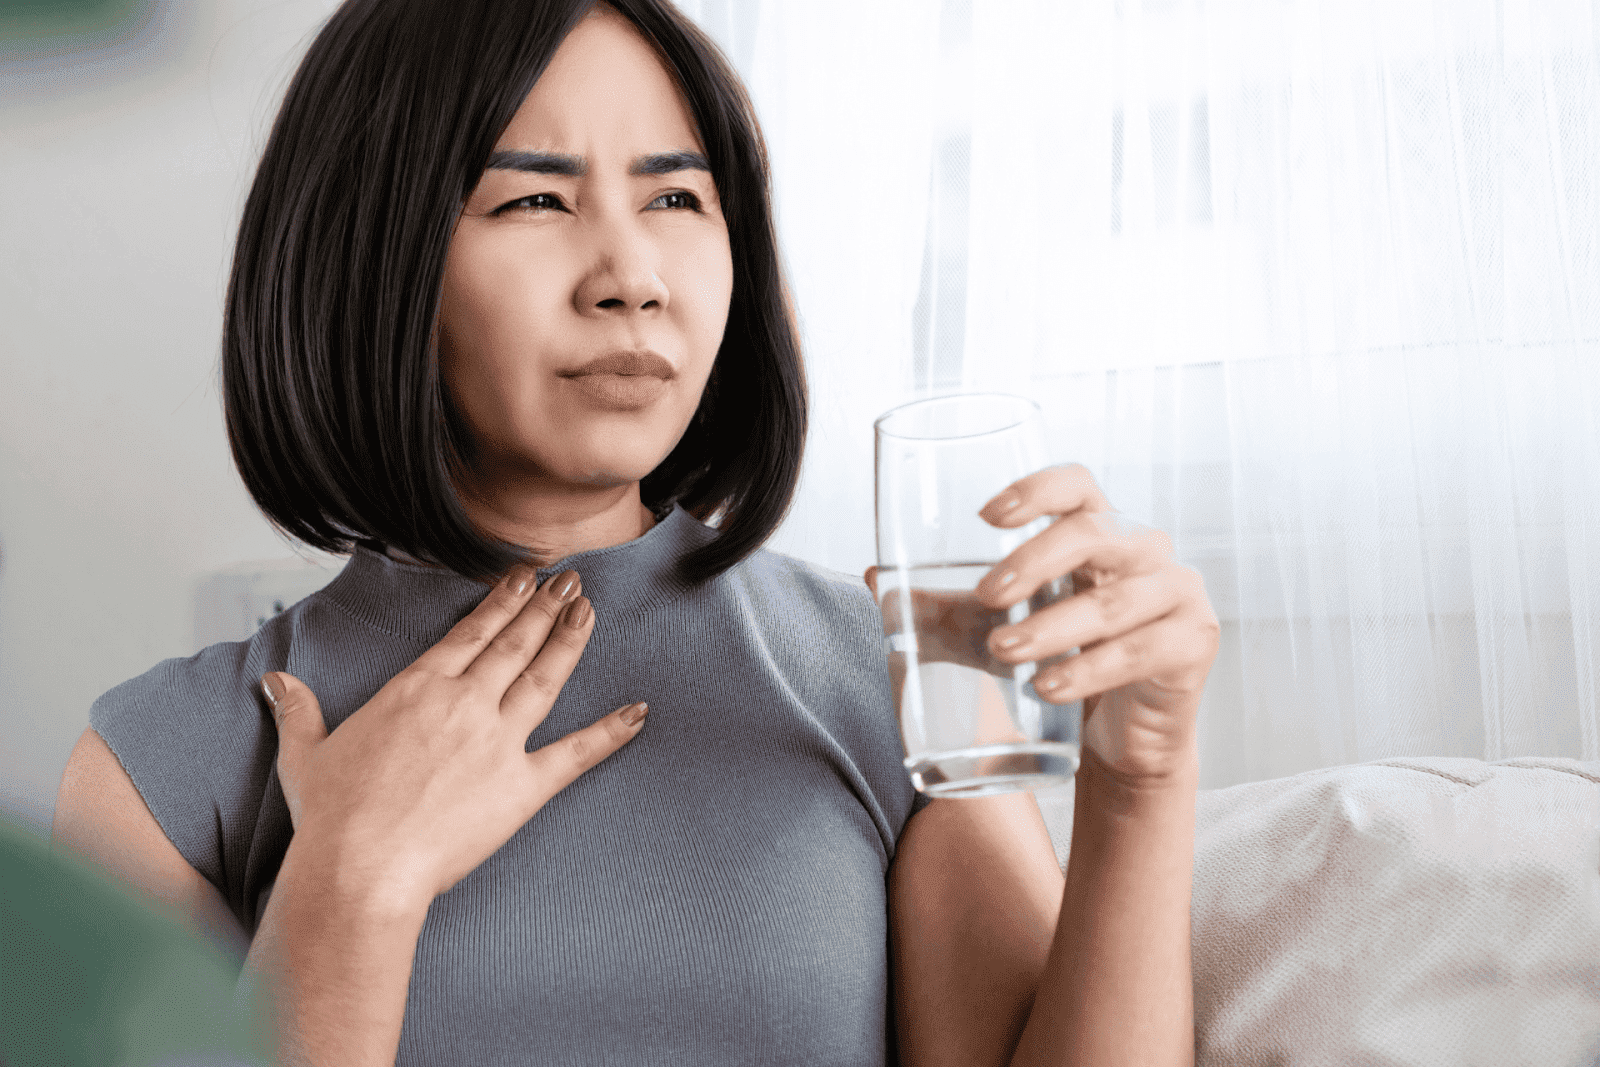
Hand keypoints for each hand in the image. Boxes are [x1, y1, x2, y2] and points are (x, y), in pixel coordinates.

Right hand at [258, 566, 647, 909]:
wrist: (360, 868)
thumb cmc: (331, 819)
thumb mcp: (305, 755)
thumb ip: (298, 711)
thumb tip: (275, 682)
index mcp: (417, 690)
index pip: (470, 633)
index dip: (501, 602)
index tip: (523, 577)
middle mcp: (464, 703)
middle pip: (514, 644)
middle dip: (544, 607)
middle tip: (570, 579)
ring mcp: (498, 741)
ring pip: (545, 678)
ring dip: (570, 641)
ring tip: (589, 610)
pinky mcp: (523, 786)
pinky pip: (577, 753)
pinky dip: (611, 732)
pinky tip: (638, 711)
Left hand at [867, 464, 1218, 785]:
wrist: (1122, 737)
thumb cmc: (1064, 662)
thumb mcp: (1002, 630)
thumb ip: (949, 609)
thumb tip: (879, 584)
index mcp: (1100, 533)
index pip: (1078, 486)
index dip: (1037, 490)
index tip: (987, 515)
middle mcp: (1144, 552)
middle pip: (1092, 532)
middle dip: (1033, 561)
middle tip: (986, 597)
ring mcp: (1176, 593)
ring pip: (1112, 601)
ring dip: (1050, 626)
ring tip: (1003, 652)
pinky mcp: (1192, 642)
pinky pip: (1139, 650)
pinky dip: (1087, 669)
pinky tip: (1046, 687)